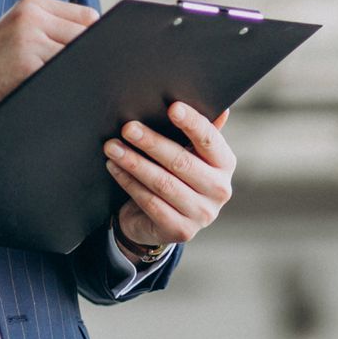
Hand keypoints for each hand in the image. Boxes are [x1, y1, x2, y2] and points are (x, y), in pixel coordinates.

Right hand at [0, 0, 98, 133]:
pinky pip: (65, 75)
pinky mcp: (27, 64)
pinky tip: (58, 96)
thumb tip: (101, 42)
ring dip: (81, 74)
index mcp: (31, 5)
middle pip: (87, 35)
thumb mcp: (16, 34)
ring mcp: (29, 39)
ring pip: (79, 56)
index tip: (93, 57)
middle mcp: (31, 16)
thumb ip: (51, 30)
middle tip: (86, 77)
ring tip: (67, 86)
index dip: (95, 39)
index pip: (86, 16)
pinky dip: (68, 87)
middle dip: (91, 57)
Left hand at [106, 103, 233, 251]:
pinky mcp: (181, 230)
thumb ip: (201, 132)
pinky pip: (150, 202)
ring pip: (163, 183)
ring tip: (112, 147)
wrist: (163, 220)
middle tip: (128, 128)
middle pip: (182, 161)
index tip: (172, 108)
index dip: (192, 122)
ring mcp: (202, 213)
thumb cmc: (177, 175)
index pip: (209, 139)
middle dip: (151, 142)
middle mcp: (219, 190)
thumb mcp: (190, 152)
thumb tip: (221, 110)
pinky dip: (129, 183)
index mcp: (225, 164)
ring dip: (134, 163)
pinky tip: (115, 168)